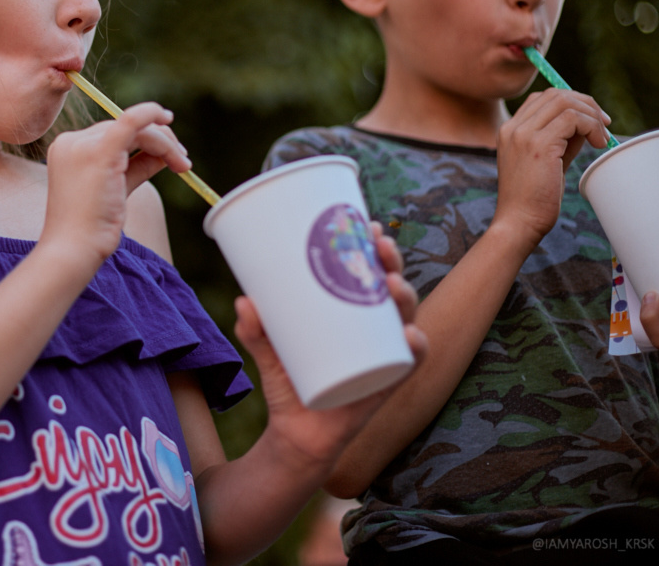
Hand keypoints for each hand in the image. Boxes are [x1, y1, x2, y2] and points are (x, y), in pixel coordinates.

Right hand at [41, 101, 190, 271]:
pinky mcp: (99, 152)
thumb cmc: (91, 228)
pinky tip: (166, 117)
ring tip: (183, 165)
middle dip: (160, 140)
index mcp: (69, 149)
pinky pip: (130, 121)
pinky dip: (150, 113)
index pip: (113, 133)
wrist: (74, 249)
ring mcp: (82, 144)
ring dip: (165, 143)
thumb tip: (165, 153)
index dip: (145, 139)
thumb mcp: (117, 190)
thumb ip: (138, 167)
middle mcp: (72, 142)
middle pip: (125, 128)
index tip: (169, 152)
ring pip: (135, 128)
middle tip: (183, 162)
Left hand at [235, 223, 426, 466]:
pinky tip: (411, 335)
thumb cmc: (287, 381)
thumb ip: (254, 330)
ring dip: (405, 298)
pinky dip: (415, 349)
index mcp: (350, 314)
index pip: (369, 274)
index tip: (369, 223)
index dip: (375, 248)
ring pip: (404, 319)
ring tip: (390, 282)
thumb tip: (243, 301)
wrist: (295, 435)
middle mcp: (372, 331)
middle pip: (392, 289)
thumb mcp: (268, 351)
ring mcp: (382, 356)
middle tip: (378, 246)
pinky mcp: (385, 384)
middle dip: (391, 263)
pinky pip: (409, 364)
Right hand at [494, 88, 609, 246]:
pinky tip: (597, 144)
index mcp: (509, 130)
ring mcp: (523, 134)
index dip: (571, 102)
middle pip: (555, 95)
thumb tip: (587, 123)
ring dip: (591, 115)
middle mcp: (513, 127)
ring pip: (565, 102)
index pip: (542, 98)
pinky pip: (572, 118)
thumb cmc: (534, 198)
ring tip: (601, 137)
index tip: (591, 120)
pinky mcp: (538, 145)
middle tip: (604, 124)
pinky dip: (591, 126)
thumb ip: (562, 139)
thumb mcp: (548, 160)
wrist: (519, 221)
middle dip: (586, 104)